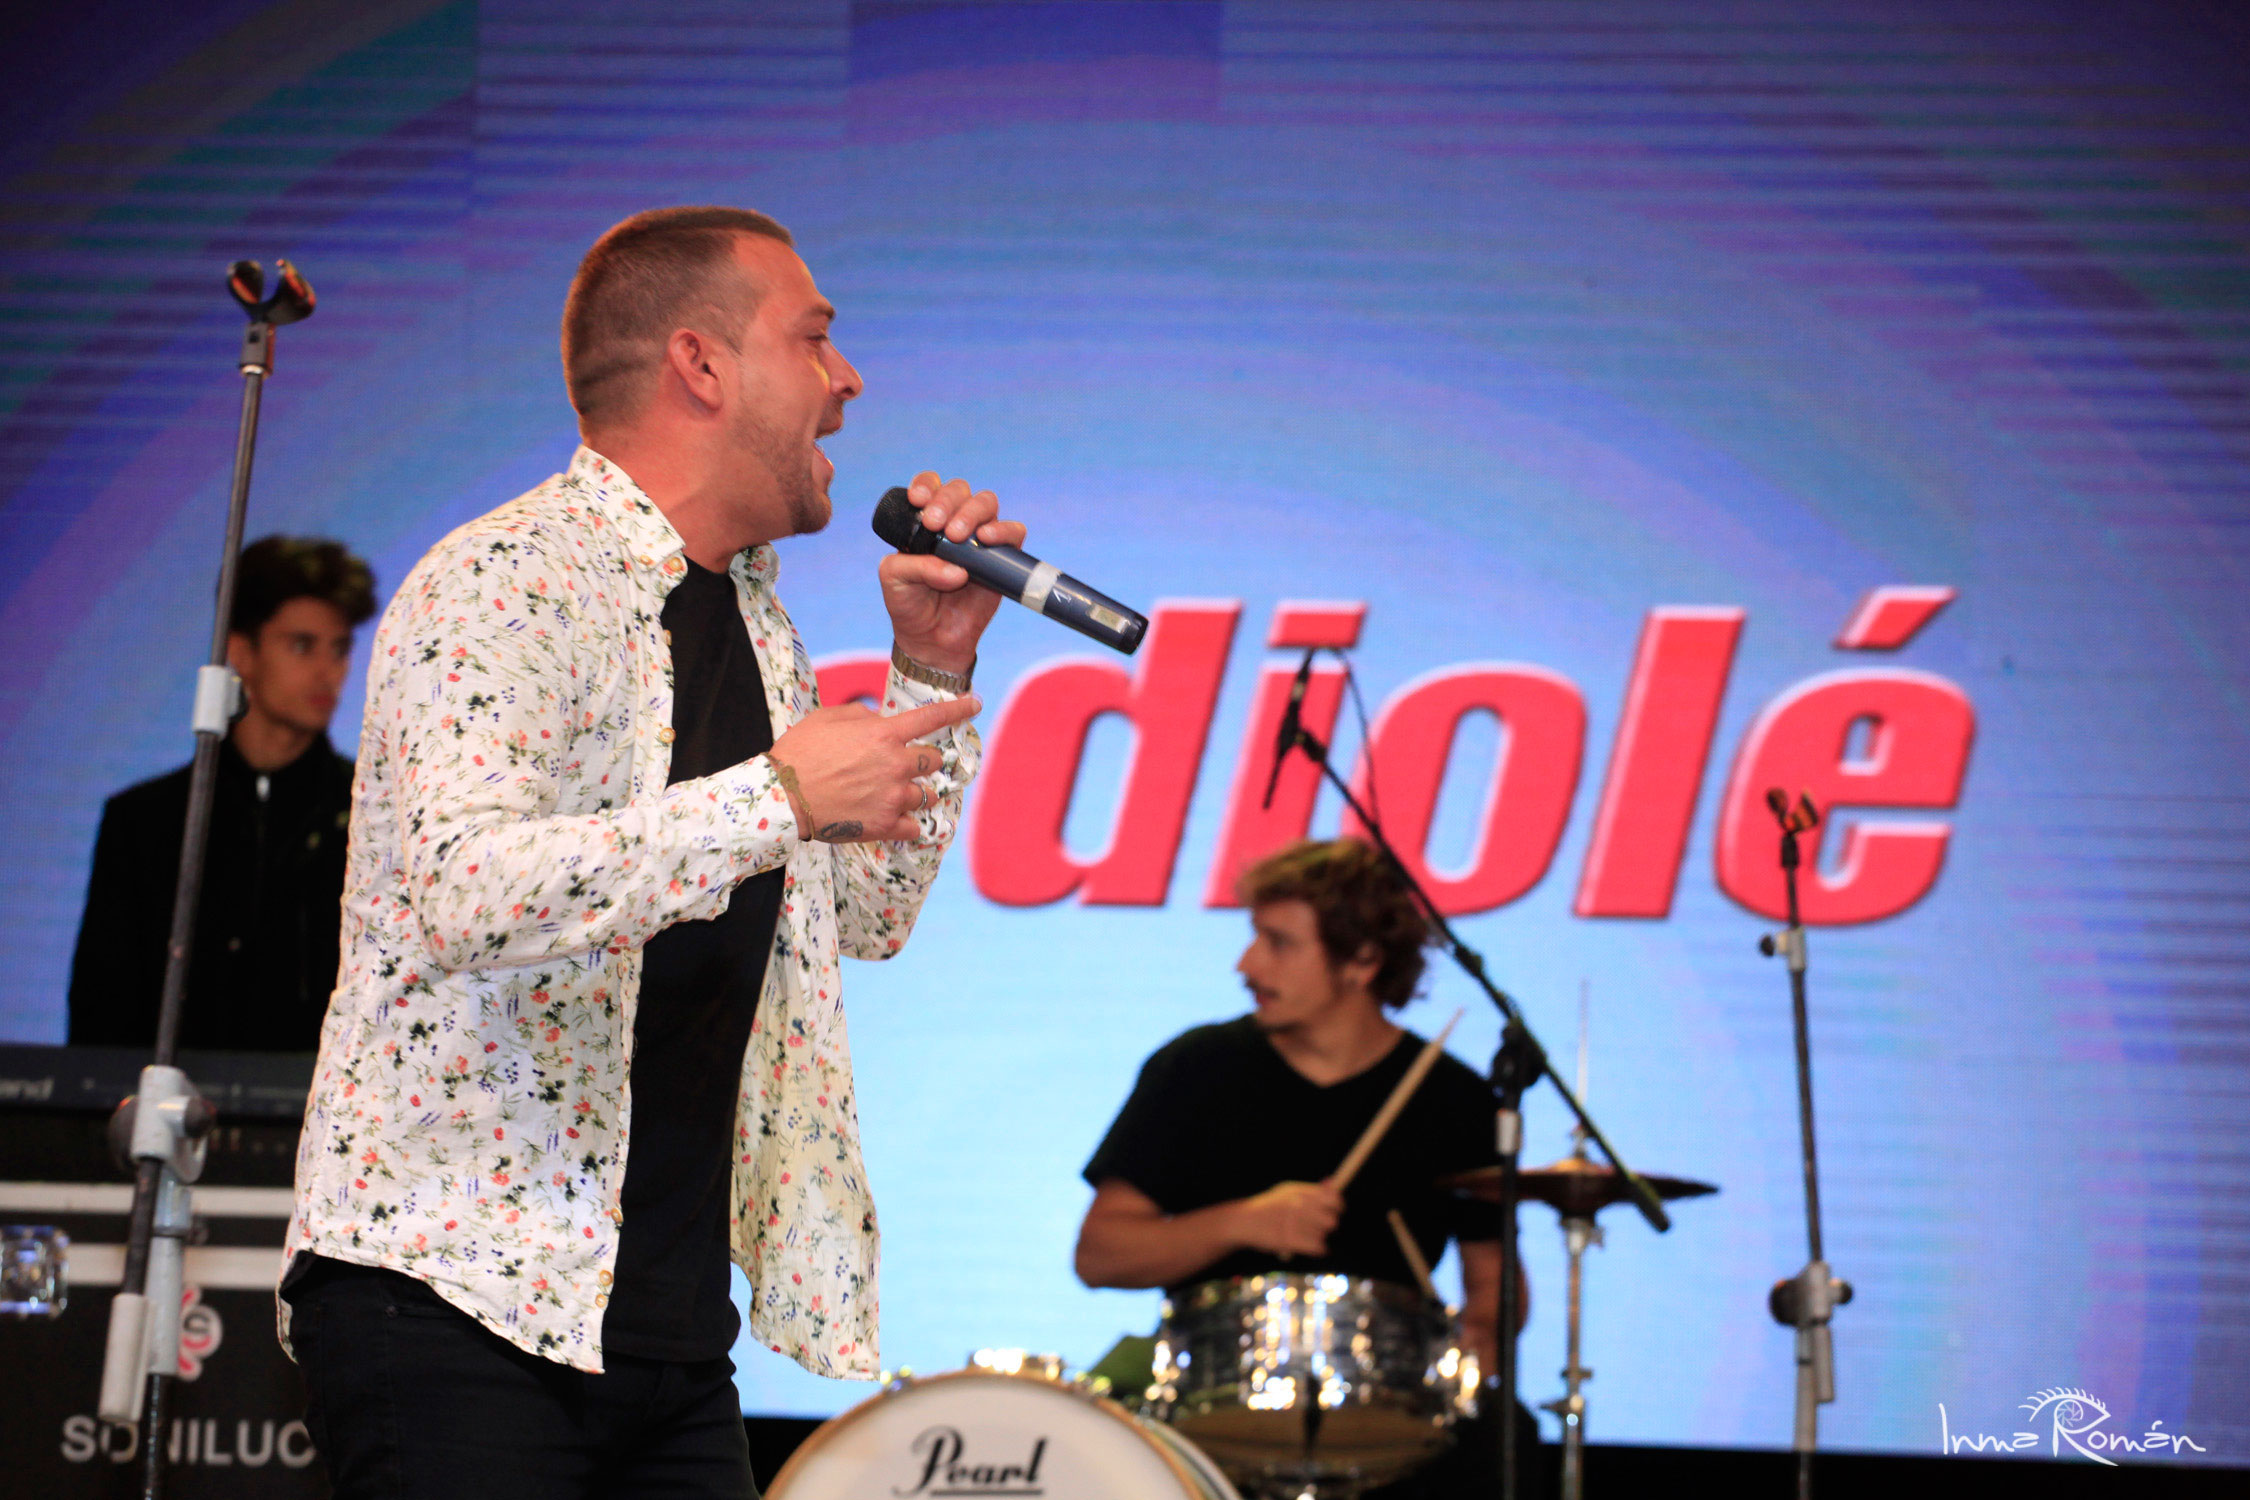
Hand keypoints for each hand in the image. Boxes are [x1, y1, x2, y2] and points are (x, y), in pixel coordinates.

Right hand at [767, 695, 979, 842]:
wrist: (782, 797)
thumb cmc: (800, 752)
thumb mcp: (828, 718)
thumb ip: (862, 716)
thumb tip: (881, 721)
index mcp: (884, 734)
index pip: (932, 718)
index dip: (958, 709)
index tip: (975, 704)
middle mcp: (896, 764)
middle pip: (934, 760)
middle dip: (925, 761)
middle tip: (905, 766)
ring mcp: (893, 797)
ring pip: (928, 795)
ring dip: (917, 792)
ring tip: (894, 794)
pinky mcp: (885, 825)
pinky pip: (915, 827)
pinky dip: (910, 823)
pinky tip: (897, 820)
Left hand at [880, 473, 1026, 675]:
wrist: (932, 640)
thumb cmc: (910, 604)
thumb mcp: (895, 580)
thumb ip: (916, 566)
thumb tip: (958, 570)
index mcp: (925, 521)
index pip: (930, 486)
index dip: (926, 484)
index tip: (917, 500)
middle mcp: (954, 522)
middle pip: (959, 490)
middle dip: (947, 501)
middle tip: (936, 524)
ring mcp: (980, 538)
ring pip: (986, 502)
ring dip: (972, 512)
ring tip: (958, 536)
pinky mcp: (1003, 558)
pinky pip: (1013, 533)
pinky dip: (1003, 530)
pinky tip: (986, 539)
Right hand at [1229, 1181, 1342, 1258]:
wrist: (1243, 1221)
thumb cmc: (1268, 1207)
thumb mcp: (1287, 1192)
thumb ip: (1312, 1189)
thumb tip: (1332, 1182)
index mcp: (1299, 1191)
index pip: (1333, 1198)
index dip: (1338, 1206)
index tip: (1335, 1211)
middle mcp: (1298, 1205)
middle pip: (1332, 1220)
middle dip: (1329, 1225)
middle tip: (1320, 1227)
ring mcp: (1293, 1222)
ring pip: (1324, 1235)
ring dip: (1319, 1237)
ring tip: (1307, 1235)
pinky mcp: (1288, 1240)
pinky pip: (1317, 1247)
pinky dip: (1318, 1249)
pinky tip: (1314, 1247)